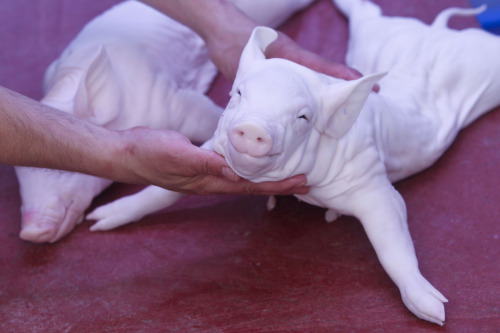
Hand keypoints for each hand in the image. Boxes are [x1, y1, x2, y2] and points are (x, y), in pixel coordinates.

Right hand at [116, 127, 308, 195]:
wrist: (125, 152)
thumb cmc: (148, 152)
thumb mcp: (176, 154)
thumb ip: (204, 163)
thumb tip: (233, 172)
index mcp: (208, 182)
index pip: (250, 187)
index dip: (276, 186)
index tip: (300, 183)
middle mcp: (211, 181)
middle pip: (251, 186)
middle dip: (278, 184)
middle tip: (304, 181)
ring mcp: (205, 174)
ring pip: (242, 178)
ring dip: (265, 176)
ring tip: (286, 171)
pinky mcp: (201, 163)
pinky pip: (230, 167)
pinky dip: (247, 165)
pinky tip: (253, 159)